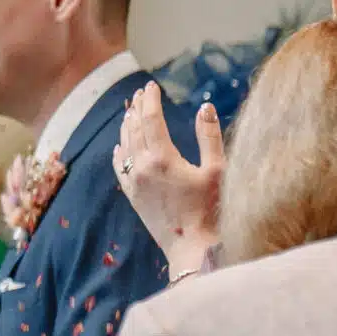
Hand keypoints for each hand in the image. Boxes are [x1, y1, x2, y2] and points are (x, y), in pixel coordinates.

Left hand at [113, 83, 222, 279]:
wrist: (193, 248)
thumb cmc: (212, 211)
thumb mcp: (217, 170)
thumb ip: (209, 136)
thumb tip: (203, 106)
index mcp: (162, 158)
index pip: (151, 119)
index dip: (150, 100)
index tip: (151, 86)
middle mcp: (142, 168)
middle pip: (135, 129)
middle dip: (137, 109)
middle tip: (140, 94)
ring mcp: (134, 184)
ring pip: (125, 147)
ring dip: (127, 127)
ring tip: (130, 113)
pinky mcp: (133, 198)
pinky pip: (119, 169)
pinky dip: (119, 153)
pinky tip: (118, 147)